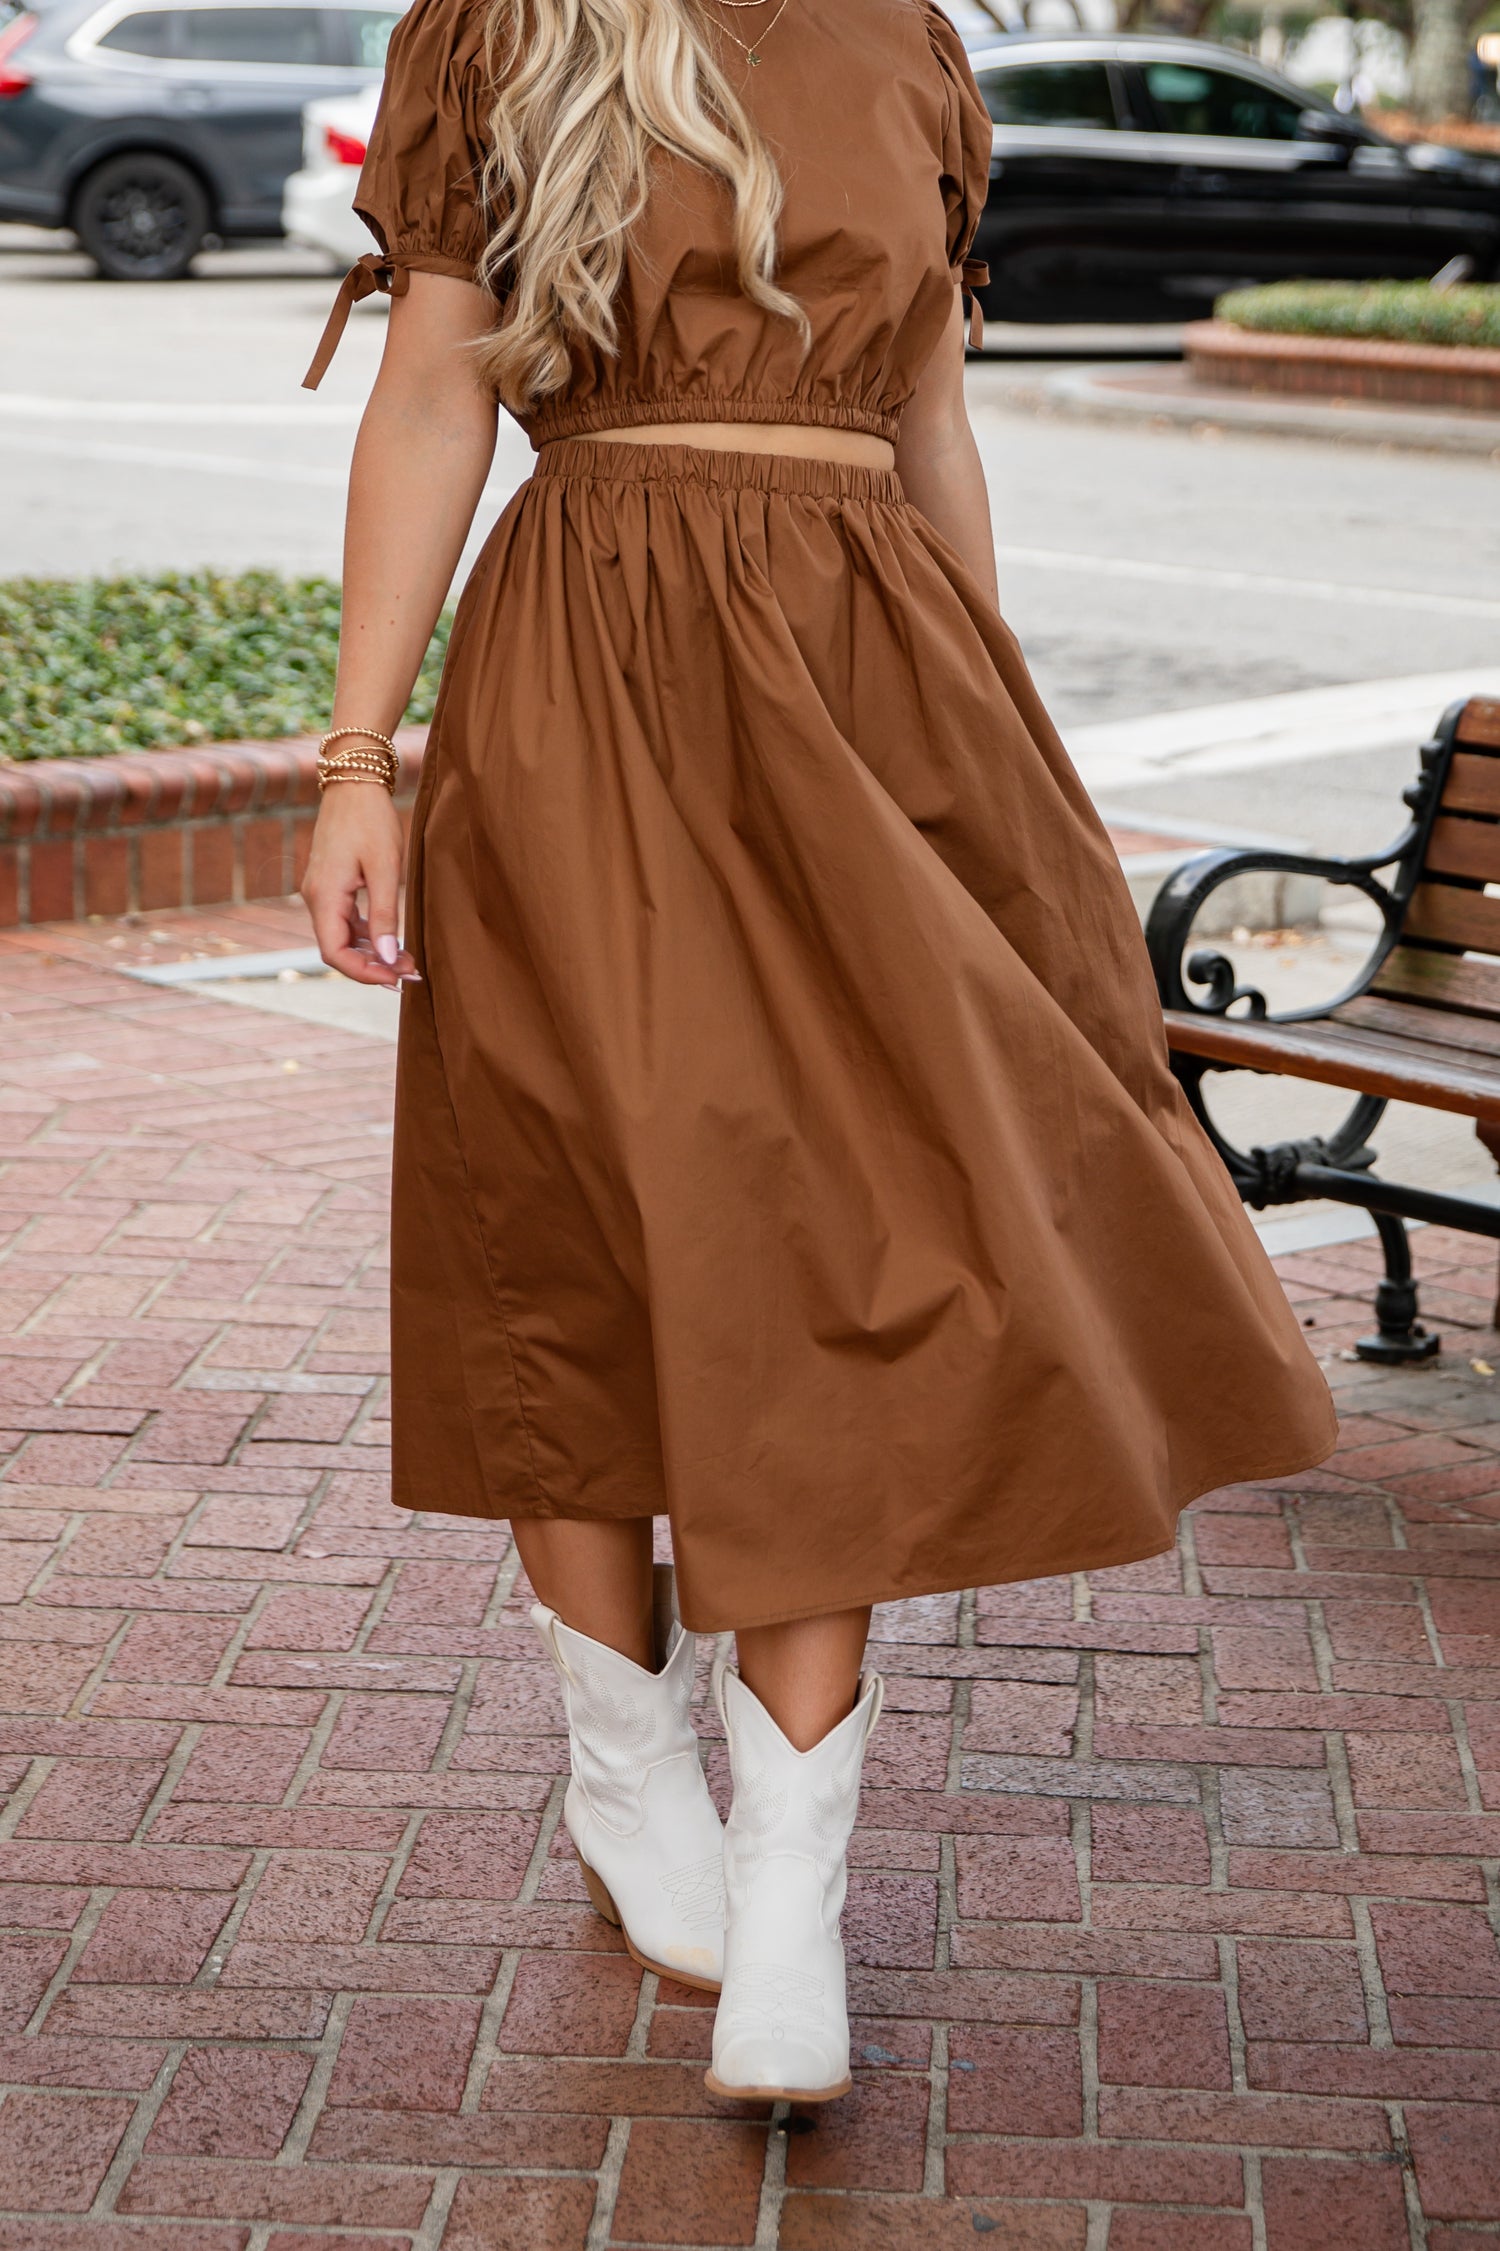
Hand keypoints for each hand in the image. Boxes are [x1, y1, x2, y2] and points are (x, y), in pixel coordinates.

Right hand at [301, 783, 418, 988]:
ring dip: (372, 953)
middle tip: (411, 974)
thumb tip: (388, 958)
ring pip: (342, 938)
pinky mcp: (331, 885)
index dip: (364, 973)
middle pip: (337, 950)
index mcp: (324, 896)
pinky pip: (345, 921)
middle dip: (373, 967)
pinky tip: (393, 939)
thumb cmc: (371, 820)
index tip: (397, 978)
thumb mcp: (385, 869)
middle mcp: (316, 897)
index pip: (334, 953)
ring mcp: (321, 891)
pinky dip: (367, 935)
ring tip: (409, 960)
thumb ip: (385, 916)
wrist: (355, 782)